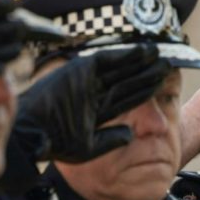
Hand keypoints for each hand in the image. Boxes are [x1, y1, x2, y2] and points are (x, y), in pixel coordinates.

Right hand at [15, 45, 169, 162]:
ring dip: (138, 61)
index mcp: (97, 111)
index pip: (127, 98)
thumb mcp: (89, 147)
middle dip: (146, 73)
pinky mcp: (79, 70)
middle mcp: (94, 93)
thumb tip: (131, 135)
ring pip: (119, 68)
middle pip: (126, 80)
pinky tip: (141, 52)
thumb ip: (112, 139)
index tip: (163, 83)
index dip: (145, 90)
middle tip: (166, 64)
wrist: (33, 132)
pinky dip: (124, 56)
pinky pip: (106, 60)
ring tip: (158, 54)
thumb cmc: (56, 143)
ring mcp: (87, 80)